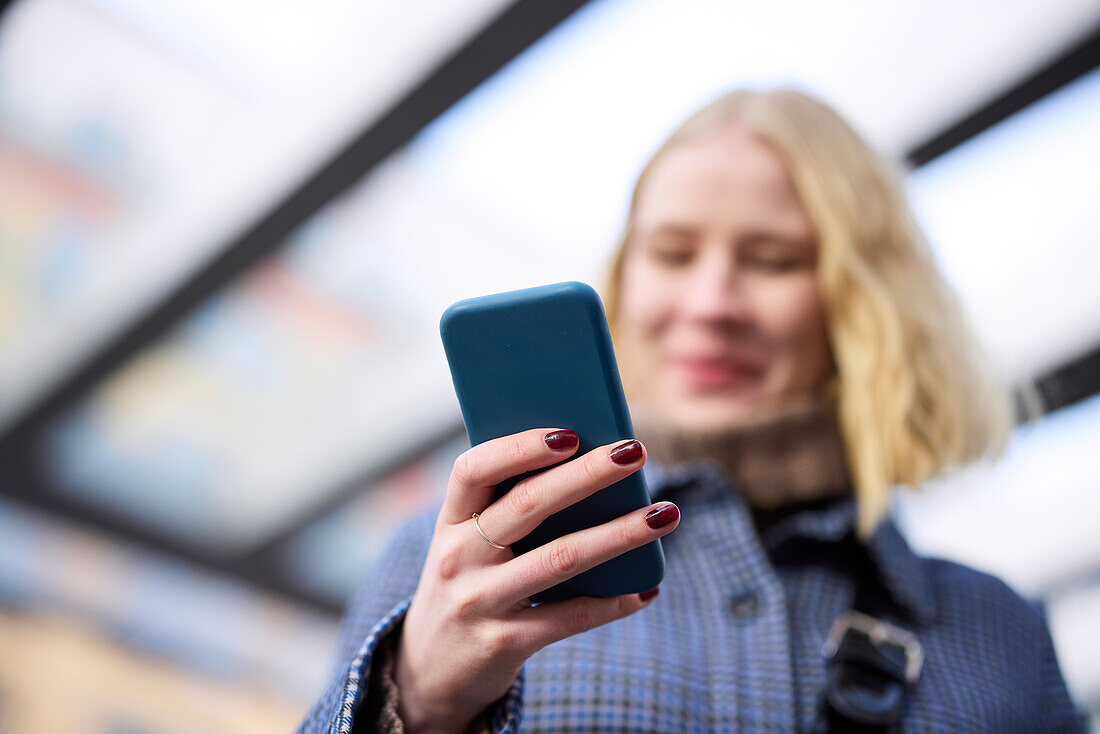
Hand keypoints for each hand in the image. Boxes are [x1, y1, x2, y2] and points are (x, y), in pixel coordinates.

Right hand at [393, 428, 678, 733]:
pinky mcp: (503, 644)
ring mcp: (478, 602)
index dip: (520, 447)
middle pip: (528, 504)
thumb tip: (594, 468)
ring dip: (619, 533)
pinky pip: (569, 617)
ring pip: (560, 558)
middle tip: (636, 451)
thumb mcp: (469, 546)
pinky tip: (647, 588)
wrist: (431, 673)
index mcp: (449, 521)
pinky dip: (612, 602)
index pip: (473, 469)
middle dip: (588, 474)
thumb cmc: (468, 586)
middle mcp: (457, 557)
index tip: (570, 432)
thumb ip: (509, 510)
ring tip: (665, 514)